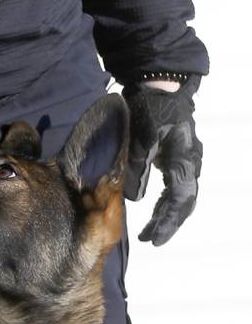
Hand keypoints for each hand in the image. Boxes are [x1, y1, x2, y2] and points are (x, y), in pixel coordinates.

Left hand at [121, 75, 201, 245]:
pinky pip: (176, 184)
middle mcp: (190, 162)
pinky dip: (166, 200)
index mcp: (183, 160)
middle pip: (184, 202)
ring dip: (167, 213)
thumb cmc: (150, 108)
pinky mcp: (177, 154)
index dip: (167, 222)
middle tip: (150, 239)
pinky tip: (153, 206)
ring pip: (182, 194)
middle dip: (168, 223)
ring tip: (150, 229)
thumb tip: (135, 198)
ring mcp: (186, 158)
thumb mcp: (140, 137)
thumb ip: (137, 167)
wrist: (160, 84)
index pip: (178, 200)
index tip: (153, 239)